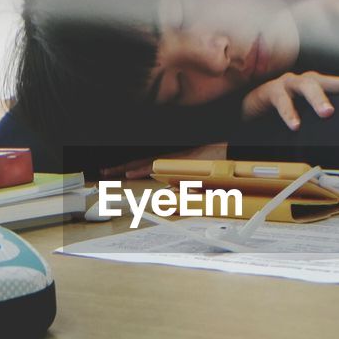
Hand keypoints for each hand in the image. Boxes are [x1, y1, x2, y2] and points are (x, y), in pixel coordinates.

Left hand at [99, 142, 225, 179]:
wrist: (235, 148)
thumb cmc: (221, 158)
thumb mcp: (201, 172)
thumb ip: (186, 183)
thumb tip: (171, 191)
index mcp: (175, 159)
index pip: (148, 163)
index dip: (131, 167)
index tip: (116, 171)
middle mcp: (172, 157)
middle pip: (142, 162)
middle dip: (121, 167)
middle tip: (103, 172)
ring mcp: (175, 158)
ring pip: (146, 162)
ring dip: (128, 168)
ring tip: (111, 172)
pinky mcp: (179, 159)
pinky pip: (158, 164)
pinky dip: (144, 169)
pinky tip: (132, 173)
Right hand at [241, 71, 338, 129]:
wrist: (248, 111)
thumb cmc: (282, 113)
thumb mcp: (305, 118)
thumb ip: (321, 124)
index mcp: (317, 86)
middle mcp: (305, 81)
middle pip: (329, 81)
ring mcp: (288, 84)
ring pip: (306, 85)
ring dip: (318, 98)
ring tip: (327, 113)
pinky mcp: (270, 91)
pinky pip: (281, 100)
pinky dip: (289, 113)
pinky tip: (295, 125)